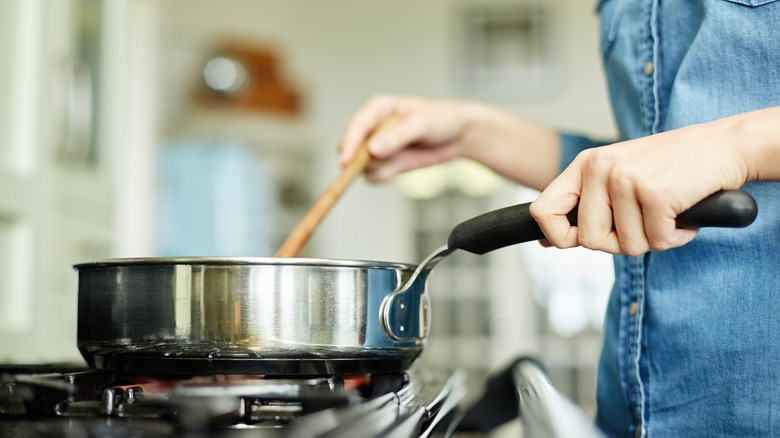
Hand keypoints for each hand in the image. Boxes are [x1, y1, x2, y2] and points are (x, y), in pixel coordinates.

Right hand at [339, 95, 475, 181]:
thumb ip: (397, 136)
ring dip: (378, 168)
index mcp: (378, 109)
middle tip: (383, 161)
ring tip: (402, 158)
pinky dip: (385, 176)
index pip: (356, 127)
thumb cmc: (442, 119)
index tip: (346, 162)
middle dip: (362, 160)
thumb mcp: (421, 124)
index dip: (349, 144)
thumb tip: (373, 149)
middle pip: (352, 148)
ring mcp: (378, 148)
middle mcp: (373, 128)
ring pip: (362, 166)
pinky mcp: (386, 163)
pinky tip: (402, 166)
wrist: (459, 135)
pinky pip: (374, 176)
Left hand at [529, 117, 754, 255]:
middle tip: (644, 220)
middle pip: (589, 239)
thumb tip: (545, 242)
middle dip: (620, 242)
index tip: (575, 242)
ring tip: (666, 210)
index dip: (557, 237)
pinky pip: (657, 242)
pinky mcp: (655, 194)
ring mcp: (626, 179)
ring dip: (653, 238)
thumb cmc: (671, 166)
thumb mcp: (617, 177)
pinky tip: (683, 212)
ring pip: (627, 245)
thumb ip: (583, 206)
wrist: (725, 145)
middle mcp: (600, 168)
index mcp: (586, 164)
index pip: (543, 211)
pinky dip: (676, 236)